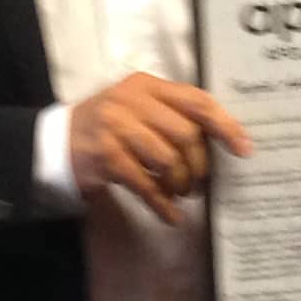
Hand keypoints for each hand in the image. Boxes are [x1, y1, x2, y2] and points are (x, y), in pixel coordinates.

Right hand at [71, 71, 250, 226]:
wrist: (58, 141)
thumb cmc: (110, 126)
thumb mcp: (138, 108)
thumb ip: (173, 115)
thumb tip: (223, 140)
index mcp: (147, 85)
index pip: (196, 101)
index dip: (224, 125)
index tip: (243, 148)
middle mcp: (131, 101)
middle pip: (184, 134)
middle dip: (198, 164)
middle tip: (197, 182)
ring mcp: (115, 128)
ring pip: (166, 159)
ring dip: (180, 183)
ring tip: (181, 193)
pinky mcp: (105, 157)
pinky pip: (145, 184)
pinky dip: (162, 203)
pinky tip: (170, 215)